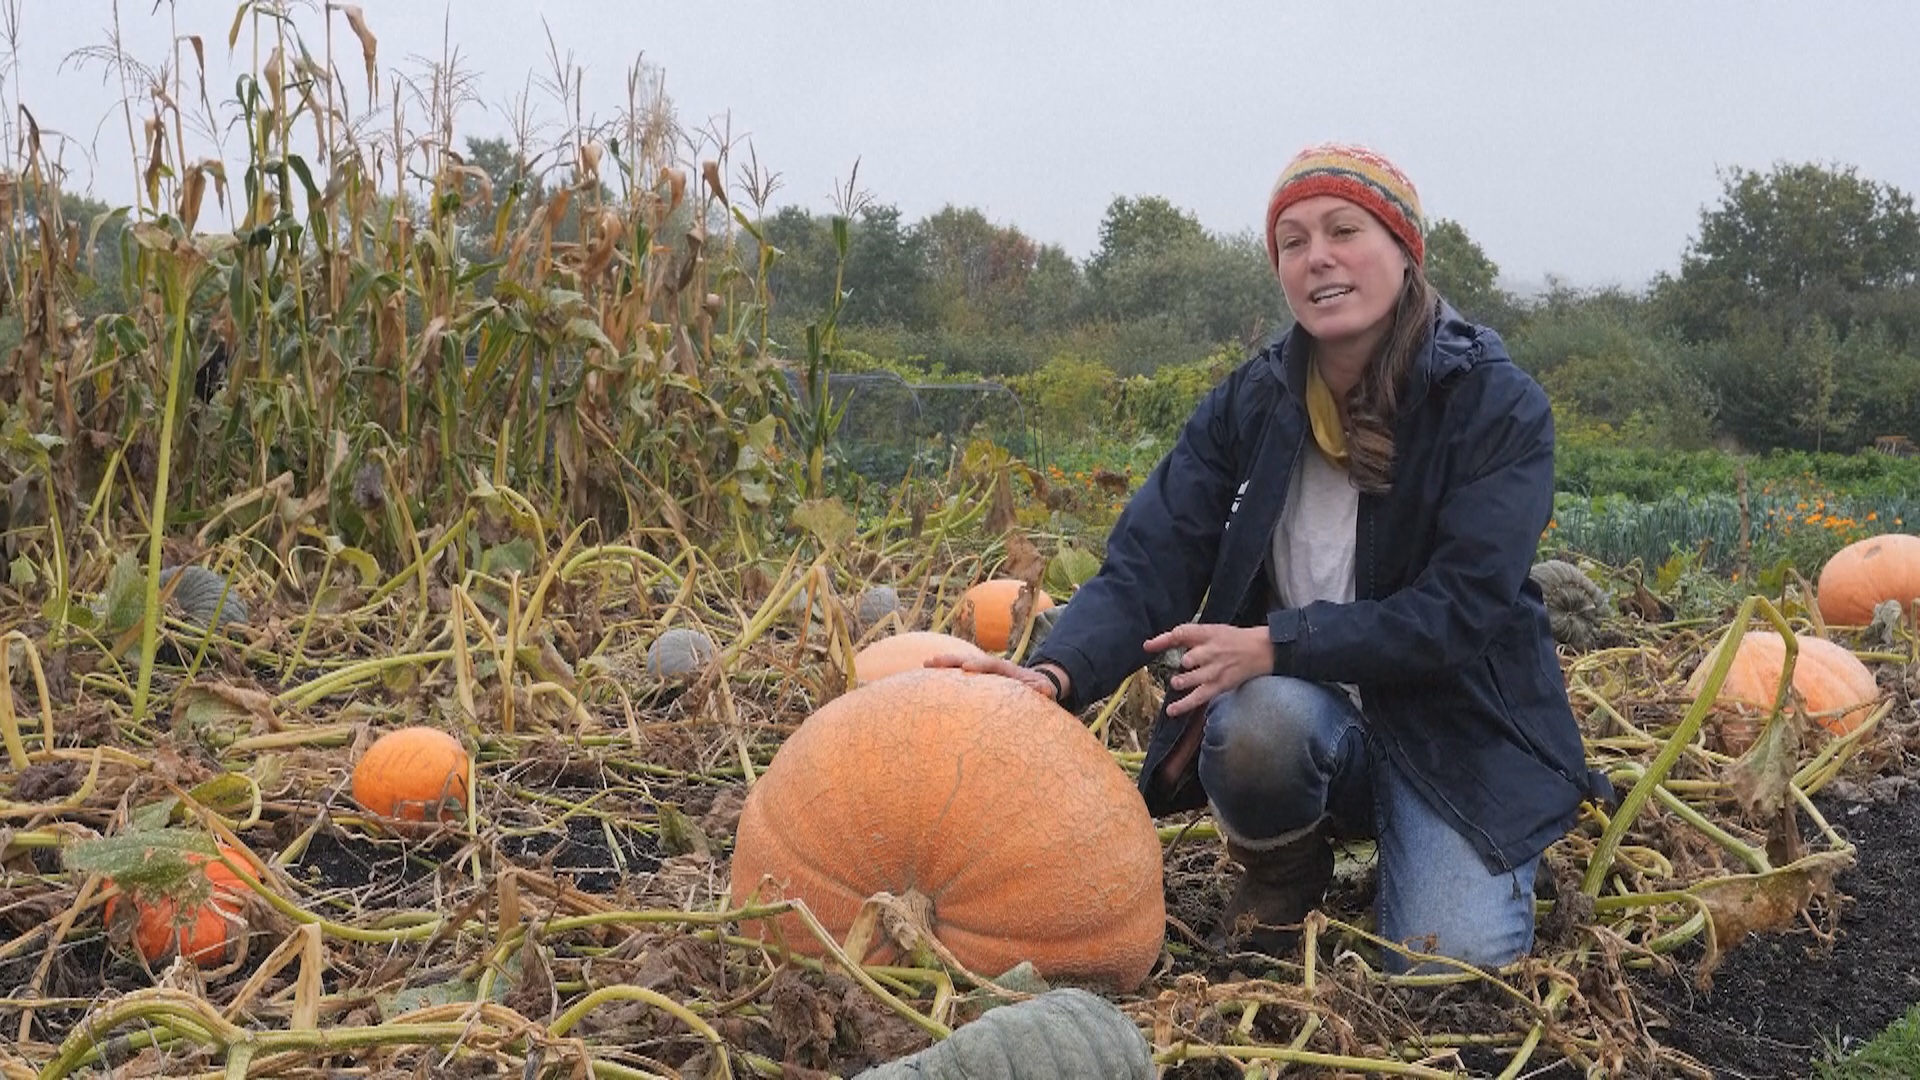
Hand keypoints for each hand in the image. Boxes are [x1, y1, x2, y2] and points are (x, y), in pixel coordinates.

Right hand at [923, 654, 1064, 700]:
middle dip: (952, 660)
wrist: (1033, 684)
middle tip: (934, 661)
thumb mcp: (1044, 689)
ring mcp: (982, 671)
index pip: (991, 665)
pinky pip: (958, 676)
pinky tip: (927, 676)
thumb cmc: (1038, 688)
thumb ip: (1043, 689)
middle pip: (969, 659)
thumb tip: (1044, 690)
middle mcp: (991, 667)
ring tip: (925, 664)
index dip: (978, 665)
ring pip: (960, 664)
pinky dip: (944, 674)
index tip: (966, 668)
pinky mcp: (975, 679)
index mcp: (1006, 669)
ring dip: (943, 664)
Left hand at [1142, 623, 1273, 717]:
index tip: (1147, 646)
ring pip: (1194, 678)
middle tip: (1184, 665)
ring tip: (1177, 683)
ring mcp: (1215, 670)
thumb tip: (1163, 641)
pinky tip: (1171, 711)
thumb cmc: (1233, 640)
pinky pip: (1199, 697)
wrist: (1262, 650)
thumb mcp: (1213, 630)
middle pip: (1191, 658)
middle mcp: (1211, 652)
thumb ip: (1190, 636)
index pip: (1182, 634)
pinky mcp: (1219, 685)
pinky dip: (1184, 705)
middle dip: (1186, 662)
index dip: (1163, 640)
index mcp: (1207, 634)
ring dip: (1182, 681)